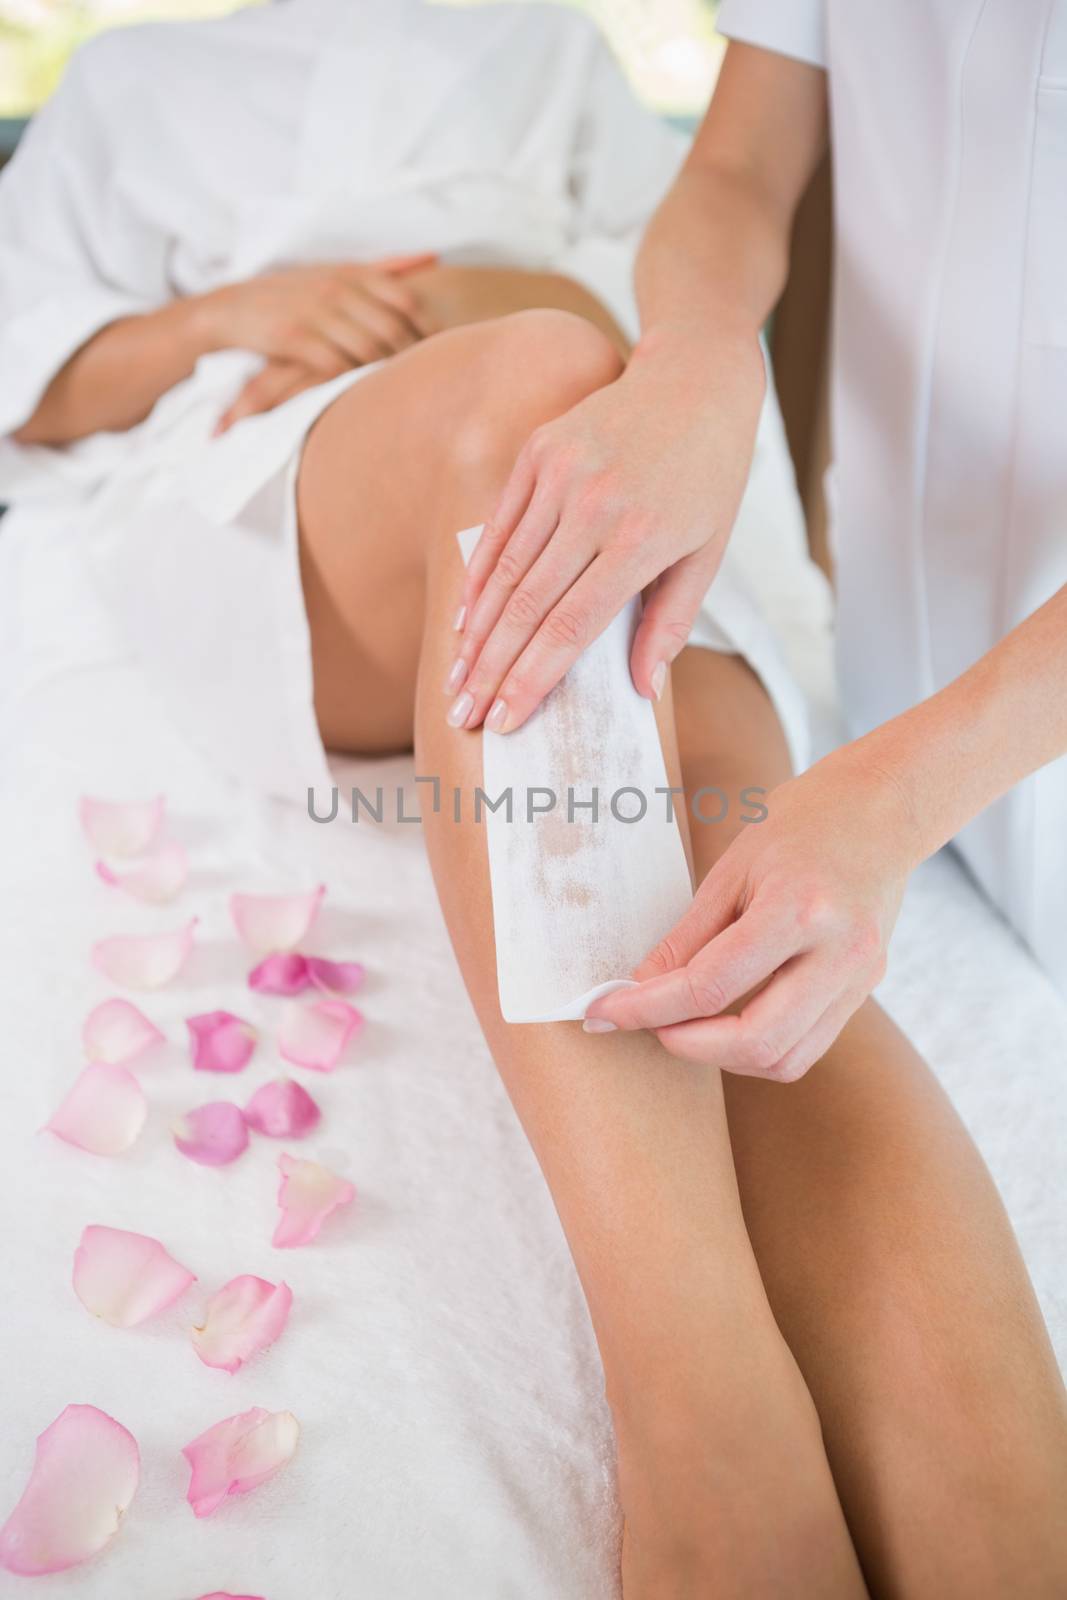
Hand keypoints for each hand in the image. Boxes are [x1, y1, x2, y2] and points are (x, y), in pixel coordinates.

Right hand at [202, 255, 436, 430]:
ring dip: (382, 373)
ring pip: (366, 349)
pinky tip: (358, 392)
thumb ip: (382, 268)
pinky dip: (350, 380)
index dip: (426, 327)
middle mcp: (335, 289)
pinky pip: (335, 365)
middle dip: (409, 357)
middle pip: (390, 328)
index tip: (439, 350)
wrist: (233, 308)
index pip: (404, 299)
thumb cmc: (294, 295)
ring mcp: (313, 313)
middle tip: (421, 380)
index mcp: (350, 272)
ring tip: (395, 391)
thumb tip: (430, 257)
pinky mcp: (293, 338)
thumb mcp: (336, 271)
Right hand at [445, 329, 765, 732]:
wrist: (697, 378)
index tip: (506, 720)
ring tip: (457, 679)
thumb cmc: (709, 476)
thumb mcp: (708, 553)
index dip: (532, 679)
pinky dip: (479, 578)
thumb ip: (671, 622)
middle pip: (527, 607)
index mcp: (641, 540)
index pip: (571, 628)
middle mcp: (595, 507)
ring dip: (476, 633)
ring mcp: (562, 474)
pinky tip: (465, 620)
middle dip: (491, 669)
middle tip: (464, 714)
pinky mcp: (540, 452)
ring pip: (505, 571)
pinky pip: (499, 527)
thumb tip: (642, 689)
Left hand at [584, 748, 926, 1080]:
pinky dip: (758, 1050)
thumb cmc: (801, 823)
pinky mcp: (865, 990)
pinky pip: (806, 1047)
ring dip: (722, 1056)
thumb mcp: (732, 868)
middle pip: (754, 1040)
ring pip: (784, 1059)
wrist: (882, 809)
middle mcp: (839, 954)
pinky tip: (727, 1024)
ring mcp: (859, 978)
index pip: (710, 985)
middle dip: (686, 1045)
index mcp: (800, 910)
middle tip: (647, 1024)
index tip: (605, 1011)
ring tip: (684, 1024)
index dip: (648, 1007)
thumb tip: (637, 988)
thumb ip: (687, 937)